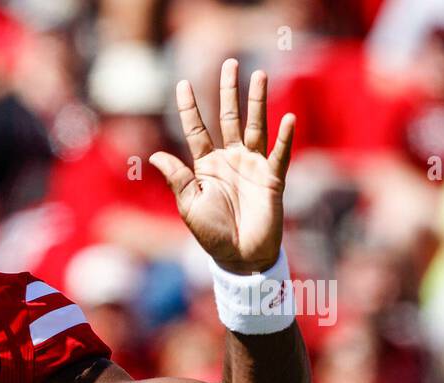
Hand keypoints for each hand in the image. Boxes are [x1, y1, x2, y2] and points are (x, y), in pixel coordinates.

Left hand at [150, 59, 294, 274]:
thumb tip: (155, 155)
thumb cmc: (212, 234)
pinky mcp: (272, 178)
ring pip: (255, 126)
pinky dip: (285, 138)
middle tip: (228, 63)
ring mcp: (253, 166)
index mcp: (207, 166)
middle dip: (228, 91)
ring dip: (258, 101)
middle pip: (228, 118)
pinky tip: (287, 118)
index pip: (196, 130)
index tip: (182, 84)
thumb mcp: (189, 205)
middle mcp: (230, 160)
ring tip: (260, 74)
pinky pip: (279, 154)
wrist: (240, 257)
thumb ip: (177, 179)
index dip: (189, 108)